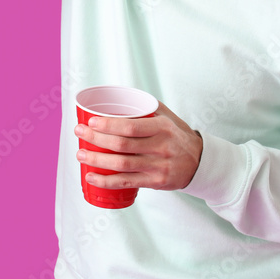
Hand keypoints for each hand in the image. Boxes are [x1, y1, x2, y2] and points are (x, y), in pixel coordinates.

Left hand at [74, 101, 202, 190]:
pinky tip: (91, 176)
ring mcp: (158, 167)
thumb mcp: (168, 117)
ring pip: (121, 165)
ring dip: (97, 160)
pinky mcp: (155, 182)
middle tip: (79, 133)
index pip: (131, 127)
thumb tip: (118, 95)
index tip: (91, 121)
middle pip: (122, 145)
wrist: (200, 162)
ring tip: (80, 154)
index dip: (108, 125)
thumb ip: (146, 106)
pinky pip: (127, 183)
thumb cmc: (177, 136)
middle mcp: (161, 148)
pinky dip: (106, 181)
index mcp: (162, 128)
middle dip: (96, 139)